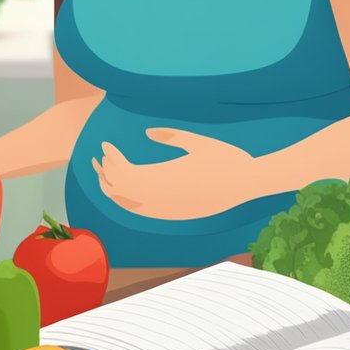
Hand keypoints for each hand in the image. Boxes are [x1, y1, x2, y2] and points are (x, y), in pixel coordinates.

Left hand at [92, 128, 259, 220]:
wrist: (248, 183)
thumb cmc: (225, 157)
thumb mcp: (198, 141)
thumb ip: (171, 136)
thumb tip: (148, 133)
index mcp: (164, 178)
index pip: (123, 172)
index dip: (111, 158)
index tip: (107, 145)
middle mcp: (162, 198)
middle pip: (119, 190)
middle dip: (106, 173)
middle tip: (100, 158)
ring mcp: (169, 210)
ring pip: (128, 205)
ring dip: (114, 190)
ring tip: (106, 175)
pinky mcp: (177, 215)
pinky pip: (144, 214)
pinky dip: (129, 203)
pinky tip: (127, 193)